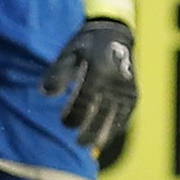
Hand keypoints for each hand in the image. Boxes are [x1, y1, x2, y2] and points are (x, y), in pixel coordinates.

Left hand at [42, 14, 138, 153]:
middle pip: (103, 111)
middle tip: (79, 143)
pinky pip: (126, 113)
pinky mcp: (133, 92)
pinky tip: (107, 136)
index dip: (75, 114)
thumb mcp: (67, 55)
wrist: (113, 34)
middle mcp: (115, 80)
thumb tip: (45, 94)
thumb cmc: (83, 47)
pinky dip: (118, 126)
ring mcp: (126, 87)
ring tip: (92, 145)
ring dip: (105, 132)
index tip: (65, 124)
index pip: (86, 99)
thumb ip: (57, 74)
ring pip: (117, 115)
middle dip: (90, 129)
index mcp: (97, 70)